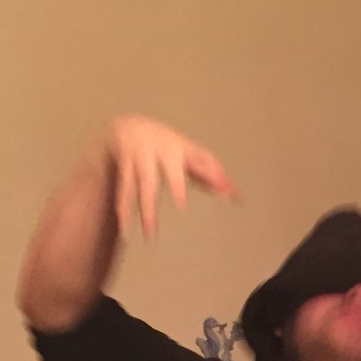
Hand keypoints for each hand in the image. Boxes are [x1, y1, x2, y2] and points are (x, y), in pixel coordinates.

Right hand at [107, 115, 239, 238]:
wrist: (128, 126)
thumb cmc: (167, 147)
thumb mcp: (189, 156)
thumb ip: (212, 175)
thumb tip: (237, 195)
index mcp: (183, 148)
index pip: (202, 159)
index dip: (212, 171)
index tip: (224, 186)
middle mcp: (163, 149)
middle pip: (170, 169)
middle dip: (176, 183)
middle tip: (181, 202)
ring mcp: (143, 156)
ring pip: (144, 185)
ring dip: (146, 210)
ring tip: (150, 234)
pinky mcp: (126, 164)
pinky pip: (124, 188)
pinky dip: (124, 207)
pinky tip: (124, 226)